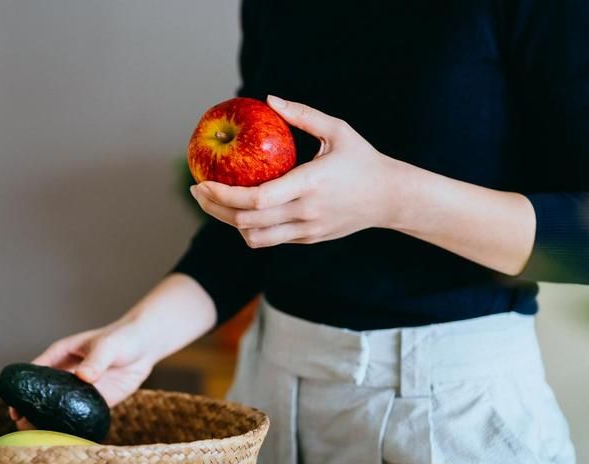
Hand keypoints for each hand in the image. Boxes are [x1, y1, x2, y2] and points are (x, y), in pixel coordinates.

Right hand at [10, 320, 154, 429]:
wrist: (144, 347)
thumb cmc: (121, 338)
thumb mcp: (106, 346)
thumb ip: (95, 361)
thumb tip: (83, 377)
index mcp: (60, 356)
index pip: (34, 373)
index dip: (21, 388)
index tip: (13, 405)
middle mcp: (65, 375)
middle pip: (42, 395)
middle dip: (30, 410)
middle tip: (21, 426)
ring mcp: (79, 390)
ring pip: (57, 409)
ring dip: (47, 423)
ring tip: (37, 438)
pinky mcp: (95, 402)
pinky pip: (79, 418)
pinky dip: (70, 428)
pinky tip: (64, 441)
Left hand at [189, 95, 421, 247]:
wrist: (390, 198)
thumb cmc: (363, 159)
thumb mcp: (337, 130)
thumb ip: (302, 115)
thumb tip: (268, 99)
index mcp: (310, 183)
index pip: (257, 198)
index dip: (223, 195)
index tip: (203, 181)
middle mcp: (306, 211)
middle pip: (246, 221)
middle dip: (214, 208)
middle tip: (197, 190)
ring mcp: (306, 230)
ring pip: (253, 237)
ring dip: (228, 222)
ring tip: (215, 202)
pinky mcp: (307, 239)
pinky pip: (268, 239)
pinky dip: (248, 227)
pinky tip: (239, 210)